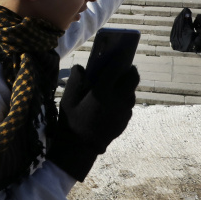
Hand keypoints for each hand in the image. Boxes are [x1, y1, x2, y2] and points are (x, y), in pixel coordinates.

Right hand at [47, 64, 138, 181]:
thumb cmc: (71, 121)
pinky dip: (125, 98)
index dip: (119, 58)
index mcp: (101, 92)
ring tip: (119, 83)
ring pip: (132, 92)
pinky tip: (116, 100)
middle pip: (133, 79)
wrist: (80, 148)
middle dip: (130, 70)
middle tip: (125, 66)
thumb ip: (75, 80)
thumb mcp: (67, 99)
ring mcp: (123, 112)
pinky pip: (129, 105)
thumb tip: (81, 68)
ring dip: (128, 85)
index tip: (121, 51)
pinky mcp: (125, 121)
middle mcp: (117, 100)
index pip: (116, 69)